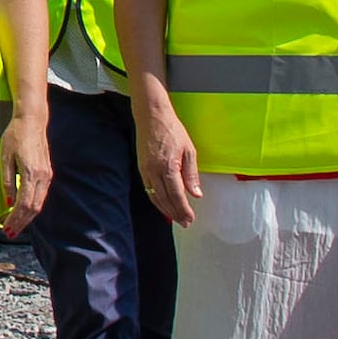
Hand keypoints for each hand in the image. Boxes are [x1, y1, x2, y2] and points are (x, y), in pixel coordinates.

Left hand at [0, 131, 53, 238]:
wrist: (32, 121)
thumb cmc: (16, 135)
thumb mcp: (4, 157)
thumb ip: (6, 182)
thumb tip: (8, 203)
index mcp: (31, 173)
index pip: (24, 204)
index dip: (15, 219)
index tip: (6, 228)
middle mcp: (43, 177)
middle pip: (34, 208)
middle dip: (21, 222)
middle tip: (9, 232)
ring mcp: (47, 176)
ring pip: (39, 203)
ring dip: (27, 216)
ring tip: (14, 224)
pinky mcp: (47, 173)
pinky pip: (41, 195)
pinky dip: (31, 206)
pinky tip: (22, 210)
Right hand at [133, 96, 204, 227]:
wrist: (151, 116)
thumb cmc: (172, 129)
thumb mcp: (189, 150)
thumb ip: (191, 174)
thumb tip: (196, 194)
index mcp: (168, 166)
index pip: (176, 195)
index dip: (183, 209)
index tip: (190, 219)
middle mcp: (153, 171)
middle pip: (164, 199)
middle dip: (175, 213)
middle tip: (185, 223)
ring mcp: (145, 170)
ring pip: (154, 196)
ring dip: (165, 209)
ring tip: (175, 218)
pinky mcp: (141, 167)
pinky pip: (148, 189)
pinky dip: (156, 199)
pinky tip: (163, 204)